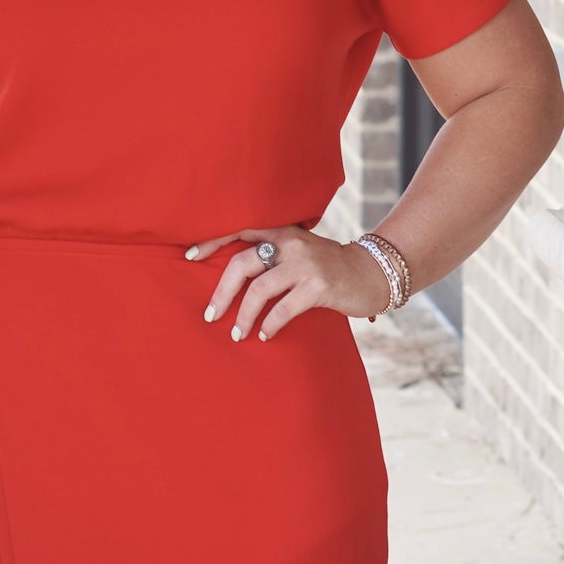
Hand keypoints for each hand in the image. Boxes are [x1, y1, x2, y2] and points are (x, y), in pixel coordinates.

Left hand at [184, 225, 390, 340]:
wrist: (373, 273)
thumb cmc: (328, 267)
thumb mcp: (299, 252)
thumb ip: (272, 255)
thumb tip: (232, 274)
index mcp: (283, 231)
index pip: (240, 228)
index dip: (212, 240)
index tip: (190, 256)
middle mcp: (292, 243)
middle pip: (242, 264)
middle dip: (221, 293)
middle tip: (210, 315)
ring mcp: (306, 264)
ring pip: (260, 290)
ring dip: (243, 316)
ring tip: (236, 333)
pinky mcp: (319, 286)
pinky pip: (283, 309)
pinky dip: (270, 326)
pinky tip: (265, 336)